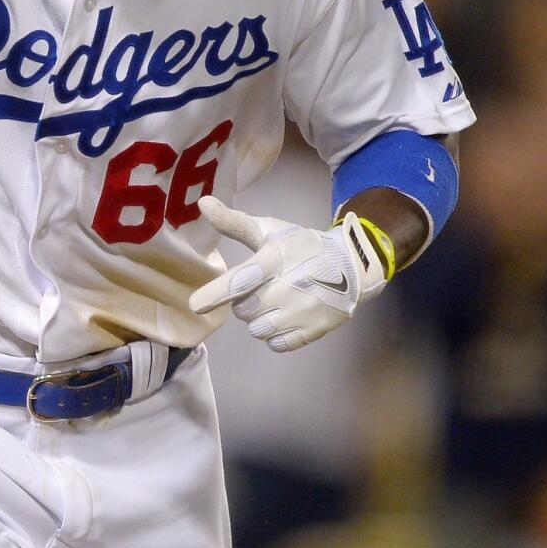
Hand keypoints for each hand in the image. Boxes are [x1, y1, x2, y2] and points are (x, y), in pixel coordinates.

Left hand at [190, 196, 386, 351]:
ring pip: (257, 330)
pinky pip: (276, 344)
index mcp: (275, 260)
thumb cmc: (301, 246)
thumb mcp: (269, 231)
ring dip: (260, 319)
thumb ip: (234, 223)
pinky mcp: (313, 331)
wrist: (351, 265)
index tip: (195, 305)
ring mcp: (303, 312)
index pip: (242, 279)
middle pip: (244, 310)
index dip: (216, 292)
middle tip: (263, 287)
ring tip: (275, 301)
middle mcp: (288, 288)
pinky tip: (287, 316)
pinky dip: (276, 334)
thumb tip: (202, 203)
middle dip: (246, 301)